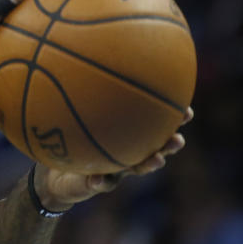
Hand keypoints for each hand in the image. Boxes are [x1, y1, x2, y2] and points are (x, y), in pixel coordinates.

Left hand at [33, 107, 193, 211]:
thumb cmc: (67, 137)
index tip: (188, 111)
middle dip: (169, 145)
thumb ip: (83, 93)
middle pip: (155, 148)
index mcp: (126, 136)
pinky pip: (100, 183)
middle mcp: (126, 153)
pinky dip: (101, 181)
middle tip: (178, 138)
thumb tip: (93, 59)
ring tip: (157, 160)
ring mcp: (114, 170)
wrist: (54, 173)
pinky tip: (100, 179)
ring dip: (148, 165)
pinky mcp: (96, 184)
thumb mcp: (72, 113)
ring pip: (136, 168)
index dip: (173, 120)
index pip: (154, 125)